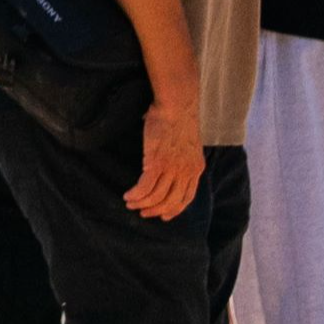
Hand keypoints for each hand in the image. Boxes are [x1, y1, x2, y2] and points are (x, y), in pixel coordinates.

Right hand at [127, 90, 202, 218]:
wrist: (176, 106)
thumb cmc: (179, 119)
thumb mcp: (188, 144)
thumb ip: (182, 158)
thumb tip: (168, 164)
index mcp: (196, 169)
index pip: (186, 198)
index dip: (174, 210)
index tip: (163, 216)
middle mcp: (186, 173)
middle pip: (170, 202)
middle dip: (155, 210)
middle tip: (143, 213)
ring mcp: (172, 169)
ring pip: (156, 197)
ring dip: (142, 204)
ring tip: (131, 203)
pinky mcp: (157, 163)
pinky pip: (144, 187)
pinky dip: (135, 195)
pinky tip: (128, 195)